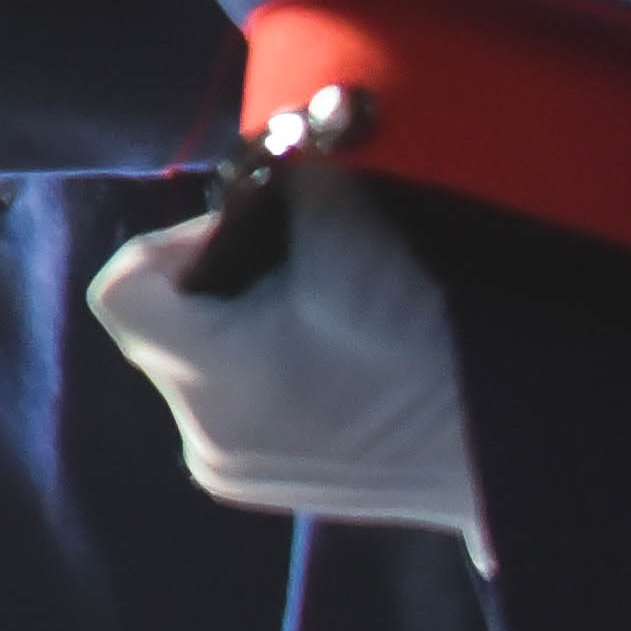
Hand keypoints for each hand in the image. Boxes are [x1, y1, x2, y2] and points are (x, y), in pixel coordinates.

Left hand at [92, 166, 488, 554]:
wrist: (509, 445)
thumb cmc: (425, 335)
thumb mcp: (345, 237)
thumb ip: (282, 186)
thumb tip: (266, 146)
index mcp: (210, 381)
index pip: (121, 290)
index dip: (173, 243)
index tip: (241, 235)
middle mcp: (202, 436)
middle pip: (160, 322)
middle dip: (214, 280)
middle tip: (288, 267)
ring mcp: (229, 468)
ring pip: (192, 360)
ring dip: (236, 323)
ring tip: (314, 314)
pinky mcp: (261, 483)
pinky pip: (224, 400)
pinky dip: (256, 365)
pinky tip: (324, 356)